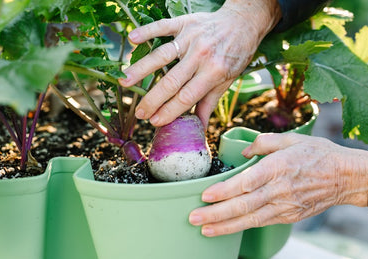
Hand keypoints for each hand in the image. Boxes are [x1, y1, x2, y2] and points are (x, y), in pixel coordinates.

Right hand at [118, 0, 280, 127]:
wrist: (243, 22)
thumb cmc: (235, 54)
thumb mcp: (227, 80)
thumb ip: (209, 103)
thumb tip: (199, 128)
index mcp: (214, 72)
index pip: (186, 97)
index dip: (169, 111)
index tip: (154, 122)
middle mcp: (201, 55)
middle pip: (171, 81)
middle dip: (152, 100)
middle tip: (138, 113)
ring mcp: (191, 38)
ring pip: (161, 55)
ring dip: (141, 69)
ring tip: (125, 81)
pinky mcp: (185, 22)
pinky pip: (163, 27)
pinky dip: (147, 32)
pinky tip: (132, 40)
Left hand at [189, 133, 367, 236]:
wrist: (347, 177)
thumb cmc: (319, 154)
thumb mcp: (292, 139)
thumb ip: (263, 143)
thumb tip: (243, 153)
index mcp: (278, 167)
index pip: (245, 182)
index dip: (224, 191)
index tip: (205, 196)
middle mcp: (279, 190)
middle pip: (243, 205)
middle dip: (216, 213)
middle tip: (194, 218)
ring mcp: (284, 206)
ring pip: (250, 219)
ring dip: (225, 226)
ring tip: (204, 230)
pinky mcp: (289, 216)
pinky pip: (261, 222)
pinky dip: (242, 227)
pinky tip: (226, 228)